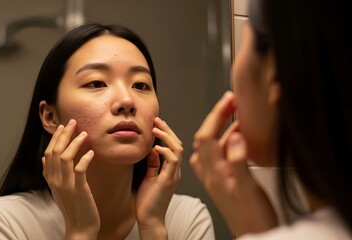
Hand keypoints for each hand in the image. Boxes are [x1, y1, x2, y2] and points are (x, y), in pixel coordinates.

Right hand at [42, 119, 99, 239]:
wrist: (80, 228)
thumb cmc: (72, 207)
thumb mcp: (58, 189)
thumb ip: (51, 173)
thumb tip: (44, 158)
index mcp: (50, 179)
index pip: (48, 152)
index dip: (55, 138)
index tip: (62, 126)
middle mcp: (55, 180)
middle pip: (55, 151)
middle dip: (64, 134)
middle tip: (73, 121)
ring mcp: (66, 185)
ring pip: (65, 157)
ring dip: (74, 143)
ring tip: (84, 133)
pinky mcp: (79, 190)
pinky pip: (80, 170)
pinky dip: (85, 159)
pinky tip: (91, 152)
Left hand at [135, 117, 182, 238]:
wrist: (150, 219)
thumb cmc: (148, 201)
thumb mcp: (149, 177)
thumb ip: (152, 164)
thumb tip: (151, 149)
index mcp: (171, 169)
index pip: (173, 146)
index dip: (167, 133)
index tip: (156, 123)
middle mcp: (176, 171)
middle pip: (178, 144)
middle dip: (167, 130)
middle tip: (156, 119)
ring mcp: (174, 175)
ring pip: (178, 149)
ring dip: (167, 136)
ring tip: (156, 129)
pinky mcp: (169, 180)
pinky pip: (172, 161)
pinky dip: (165, 151)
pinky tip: (155, 147)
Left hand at [189, 91, 276, 236]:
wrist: (254, 236)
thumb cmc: (253, 218)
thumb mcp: (248, 190)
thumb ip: (239, 162)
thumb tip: (233, 136)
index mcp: (215, 174)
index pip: (207, 137)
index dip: (216, 115)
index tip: (228, 99)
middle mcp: (211, 174)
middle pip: (205, 138)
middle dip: (216, 117)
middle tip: (229, 101)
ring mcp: (216, 178)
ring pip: (211, 147)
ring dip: (220, 128)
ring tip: (234, 114)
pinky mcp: (222, 182)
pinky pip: (217, 156)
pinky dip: (225, 142)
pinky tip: (236, 138)